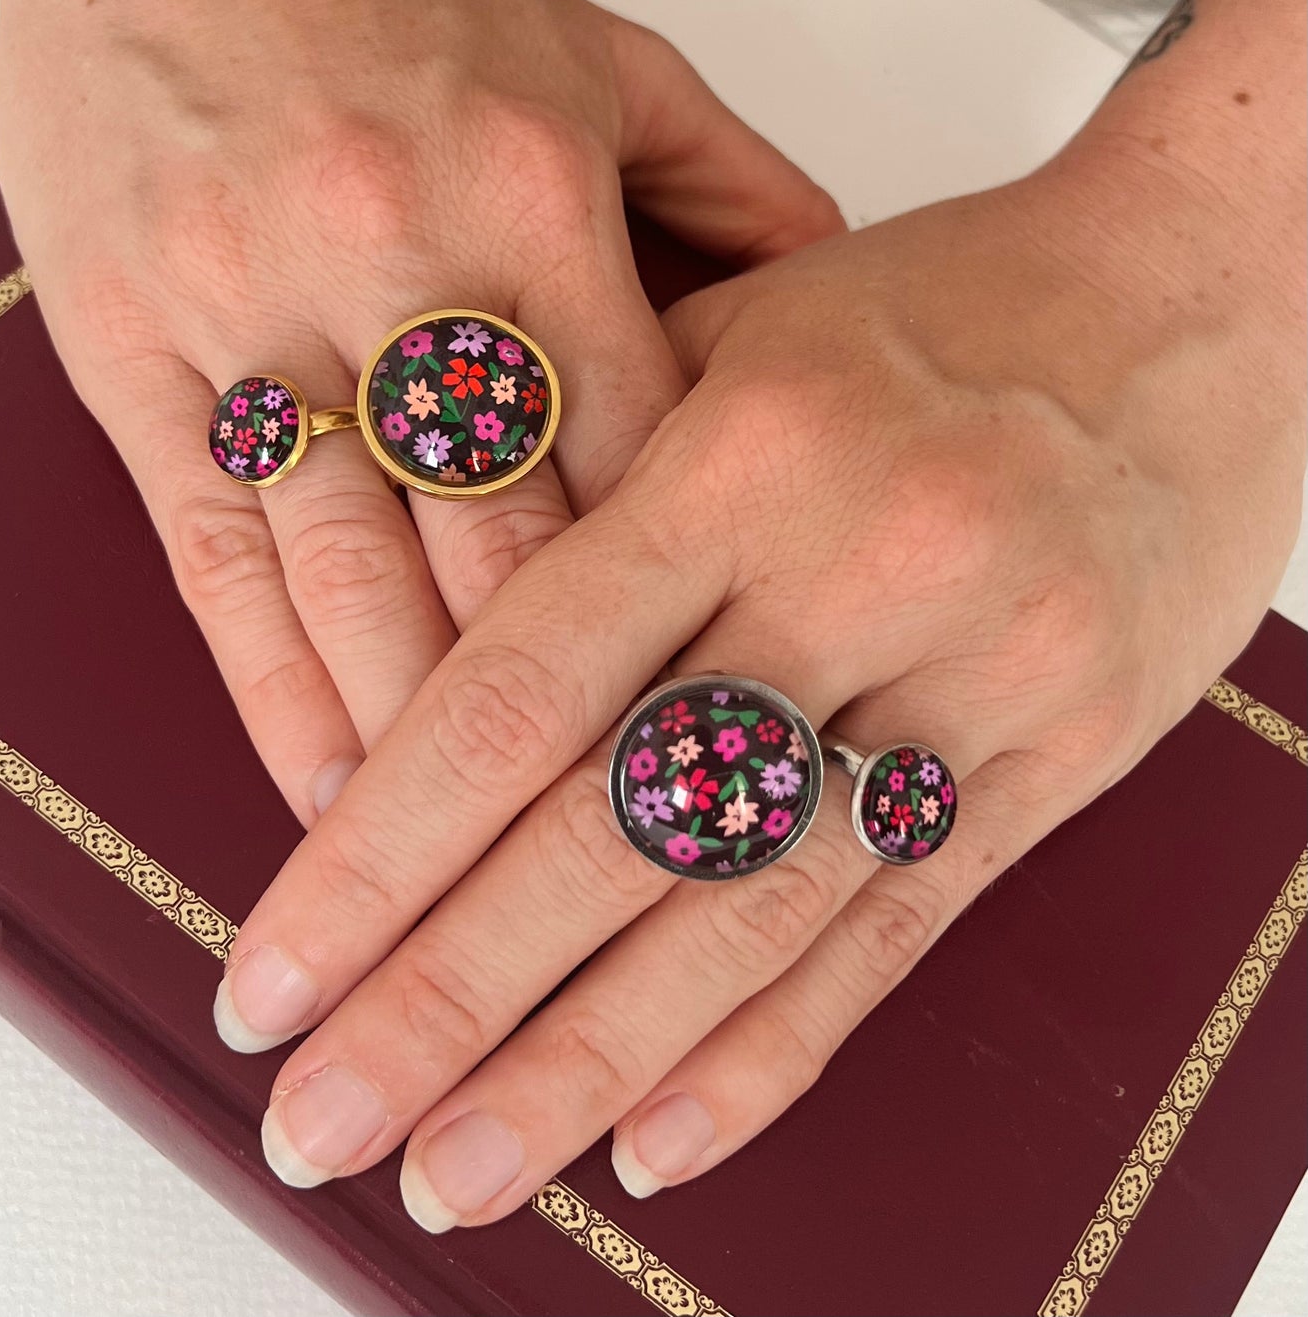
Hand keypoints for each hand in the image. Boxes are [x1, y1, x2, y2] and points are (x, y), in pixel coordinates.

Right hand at [0, 0, 840, 827]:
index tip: (727, 748)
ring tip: (470, 889)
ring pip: (358, 586)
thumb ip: (729, 195)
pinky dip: (275, 694)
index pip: (640, 468)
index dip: (687, 627)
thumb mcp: (602, 63)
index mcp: (535, 206)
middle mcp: (401, 274)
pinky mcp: (142, 364)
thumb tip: (832, 303)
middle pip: (507, 558)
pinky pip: (222, 562)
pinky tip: (325, 795)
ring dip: (420, 757)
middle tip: (622, 875)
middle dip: (572, 740)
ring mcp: (260, 325)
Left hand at [219, 136, 1302, 1222]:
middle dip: (448, 999)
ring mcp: (975, 679)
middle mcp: (856, 575)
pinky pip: (900, 929)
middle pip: (617, 830)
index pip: (522, 692)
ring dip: (588, 1065)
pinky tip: (659, 1139)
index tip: (275, 973)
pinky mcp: (1060, 756)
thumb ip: (598, 482)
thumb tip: (440, 655)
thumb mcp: (745, 337)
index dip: (381, 852)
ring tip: (462, 1168)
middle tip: (323, 1124)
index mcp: (744, 456)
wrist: (1193, 300)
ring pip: (750, 912)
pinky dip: (773, 1050)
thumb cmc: (941, 310)